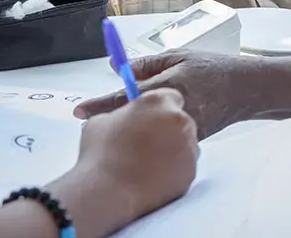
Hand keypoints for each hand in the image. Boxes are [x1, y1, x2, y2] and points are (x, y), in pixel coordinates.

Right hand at [47, 89, 197, 237]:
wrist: (108, 192)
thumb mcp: (101, 122)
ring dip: (172, 151)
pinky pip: (184, 168)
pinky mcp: (191, 171)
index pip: (170, 97)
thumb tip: (121, 120)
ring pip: (185, 145)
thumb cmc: (100, 154)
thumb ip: (119, 115)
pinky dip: (173, 172)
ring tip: (146, 165)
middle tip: (146, 145)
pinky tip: (152, 178)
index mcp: (158, 102)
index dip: (159, 110)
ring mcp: (189, 146)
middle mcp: (179, 120)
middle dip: (167, 131)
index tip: (150, 119)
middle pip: (180, 122)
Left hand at [74, 52, 257, 138]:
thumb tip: (114, 67)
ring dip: (135, 129)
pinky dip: (153, 136)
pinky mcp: (191, 142)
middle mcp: (174, 111)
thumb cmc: (212, 68)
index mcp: (169, 87)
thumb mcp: (178, 56)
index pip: (126, 98)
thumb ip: (146, 64)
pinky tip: (154, 130)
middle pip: (133, 121)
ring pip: (147, 133)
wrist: (247, 90)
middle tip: (96, 119)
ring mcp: (183, 129)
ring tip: (130, 125)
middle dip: (114, 120)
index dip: (100, 105)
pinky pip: (163, 140)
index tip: (78, 110)